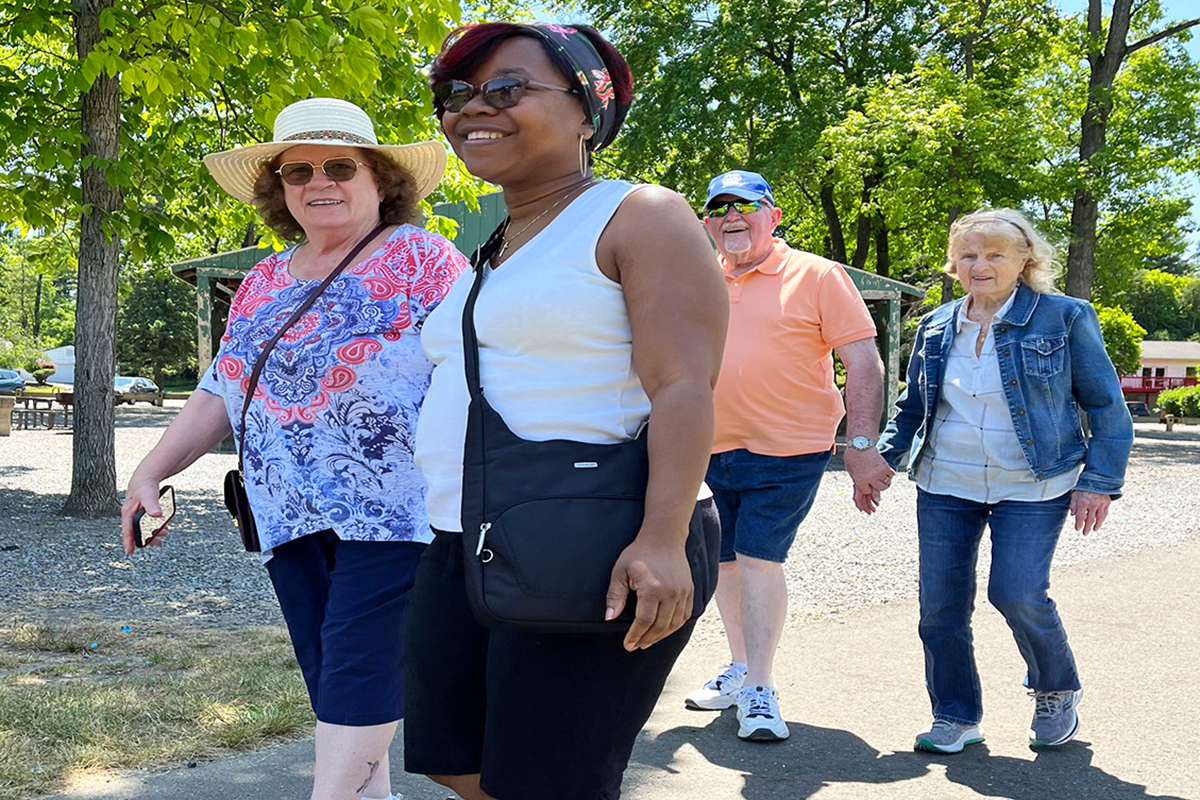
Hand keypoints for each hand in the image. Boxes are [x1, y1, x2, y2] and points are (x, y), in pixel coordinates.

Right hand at [121, 479, 169, 553]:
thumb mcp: (149, 495)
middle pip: (136, 531)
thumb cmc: (145, 485)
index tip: (130, 551)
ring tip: (164, 535)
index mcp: (128, 513)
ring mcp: (136, 512)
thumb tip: (156, 515)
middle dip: (147, 538)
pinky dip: (154, 526)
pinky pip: (147, 522)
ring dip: (153, 532)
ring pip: (142, 527)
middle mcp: (130, 514)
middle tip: (158, 543)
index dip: (128, 542)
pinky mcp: (142, 510)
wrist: (146, 475)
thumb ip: (152, 505)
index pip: (127, 530)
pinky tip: (162, 527)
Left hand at [605, 532, 693, 651]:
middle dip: (646, 640)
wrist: (664, 537)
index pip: (644, 621)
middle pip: (660, 627)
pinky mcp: (690, 591)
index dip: (635, 636)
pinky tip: (663, 630)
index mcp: (652, 588)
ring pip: (674, 624)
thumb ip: (615, 595)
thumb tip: (609, 618)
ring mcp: (683, 592)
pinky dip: (674, 627)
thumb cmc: (639, 553)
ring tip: (647, 641)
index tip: (627, 644)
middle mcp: (671, 593)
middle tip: (636, 646)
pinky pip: (684, 616)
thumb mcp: (620, 571)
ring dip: (660, 636)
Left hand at [844, 447, 894, 513]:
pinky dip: (890, 473)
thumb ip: (857, 481)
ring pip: (886, 483)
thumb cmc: (853, 457)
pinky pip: (892, 475)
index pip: (867, 491)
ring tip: (881, 476)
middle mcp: (870, 478)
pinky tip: (885, 471)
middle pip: (880, 489)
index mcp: (860, 480)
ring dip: (885, 480)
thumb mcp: (851, 471)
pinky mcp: (886, 467)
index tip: (867, 484)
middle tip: (877, 481)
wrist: (861, 444)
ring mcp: (879, 473)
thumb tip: (862, 490)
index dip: (867, 487)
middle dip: (878, 486)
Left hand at [1069, 490, 1110, 534]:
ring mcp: (1101, 503)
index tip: (1077, 529)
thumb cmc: (1084, 487)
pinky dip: (1102, 519)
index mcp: (1083, 501)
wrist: (1096, 479)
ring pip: (1099, 518)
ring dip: (1096, 525)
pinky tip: (1100, 522)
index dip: (1079, 524)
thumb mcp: (1075, 494)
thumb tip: (1073, 515)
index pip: (1081, 517)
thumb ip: (1073, 504)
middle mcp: (1093, 504)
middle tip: (1085, 533)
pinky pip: (1105, 513)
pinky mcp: (1107, 502)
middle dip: (1087, 528)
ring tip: (1094, 530)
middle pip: (1090, 519)